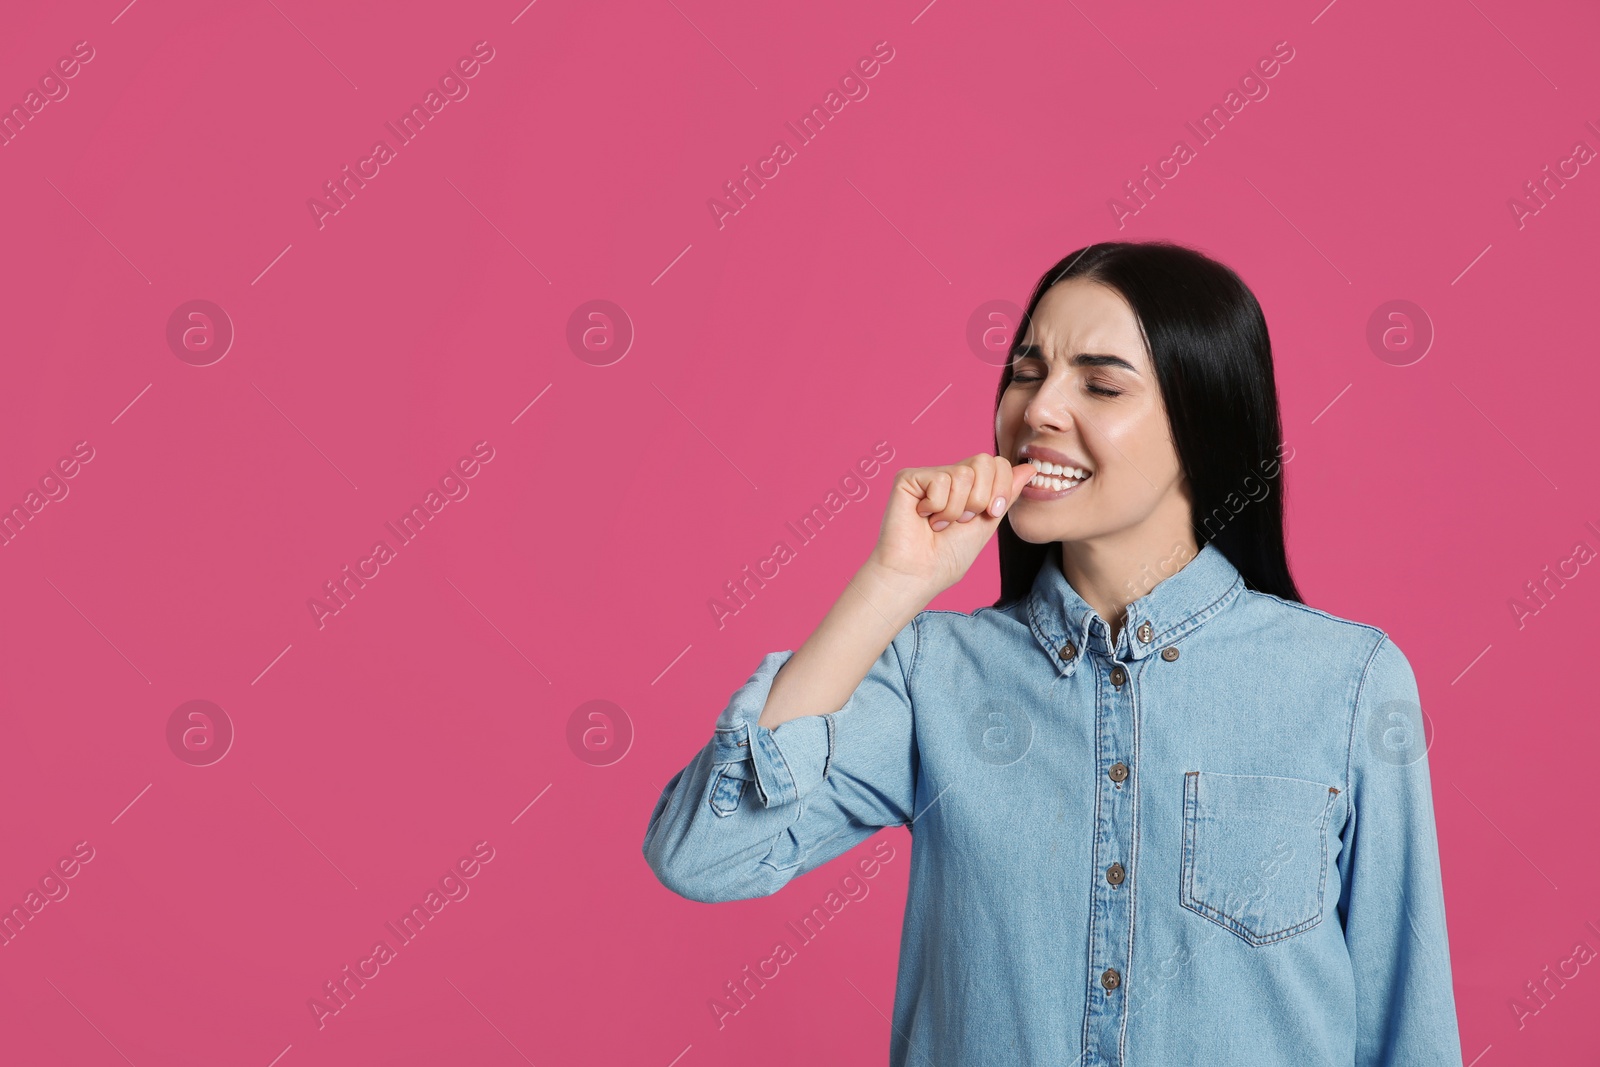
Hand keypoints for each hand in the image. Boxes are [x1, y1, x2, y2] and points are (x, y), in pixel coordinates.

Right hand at [867, 454, 1035, 595]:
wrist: (919, 574)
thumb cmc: (947, 557)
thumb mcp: (987, 523)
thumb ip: (1005, 494)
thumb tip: (1029, 468)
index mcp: (969, 487)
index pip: (998, 464)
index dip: (1001, 488)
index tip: (990, 513)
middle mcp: (949, 476)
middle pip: (985, 461)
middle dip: (982, 498)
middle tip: (962, 520)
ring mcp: (928, 476)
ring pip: (964, 474)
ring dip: (957, 509)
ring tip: (940, 523)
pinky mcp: (908, 478)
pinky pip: (940, 480)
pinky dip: (937, 507)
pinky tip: (923, 517)